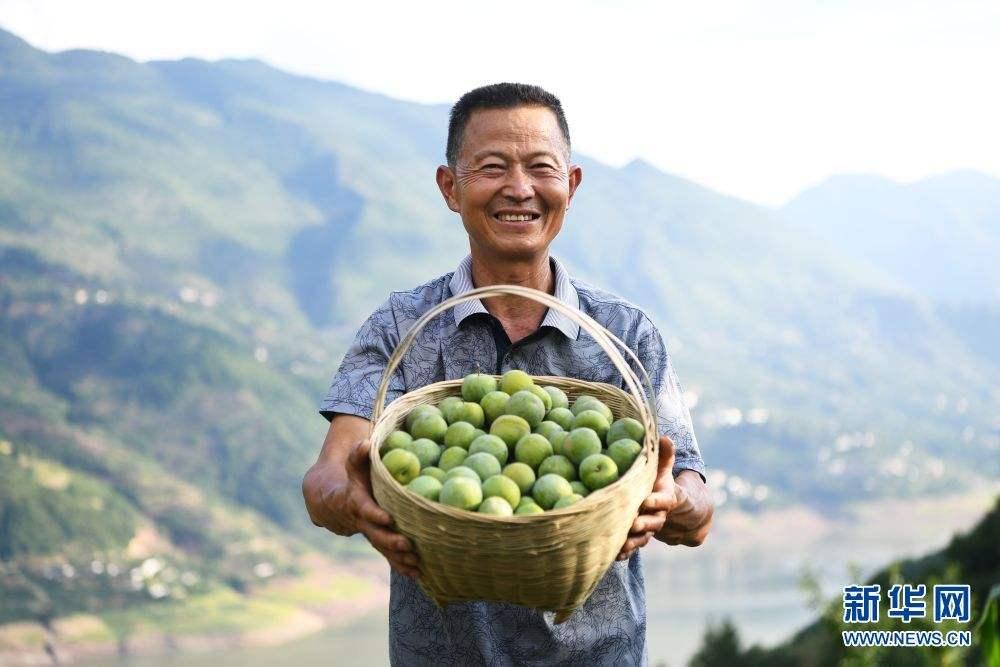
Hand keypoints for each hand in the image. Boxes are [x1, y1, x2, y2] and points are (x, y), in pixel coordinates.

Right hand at [303, 439, 419, 578]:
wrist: (328, 499)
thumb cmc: (346, 476)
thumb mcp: (350, 463)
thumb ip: (358, 454)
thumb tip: (365, 443)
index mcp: (353, 502)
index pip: (363, 509)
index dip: (374, 514)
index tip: (387, 518)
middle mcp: (359, 521)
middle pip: (375, 533)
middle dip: (390, 540)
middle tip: (408, 545)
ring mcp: (367, 532)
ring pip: (382, 548)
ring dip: (398, 558)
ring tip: (417, 567)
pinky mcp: (376, 539)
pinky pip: (387, 555)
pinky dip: (401, 565)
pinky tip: (418, 576)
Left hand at [617, 435, 676, 560]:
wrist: (671, 509)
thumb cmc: (660, 484)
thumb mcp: (663, 470)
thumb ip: (664, 456)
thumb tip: (665, 437)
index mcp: (666, 498)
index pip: (663, 500)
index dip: (655, 501)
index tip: (645, 500)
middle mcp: (659, 516)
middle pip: (653, 522)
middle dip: (642, 523)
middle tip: (630, 522)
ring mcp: (649, 529)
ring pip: (642, 537)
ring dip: (632, 542)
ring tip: (620, 544)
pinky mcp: (639, 538)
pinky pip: (633, 547)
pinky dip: (625, 552)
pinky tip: (613, 556)